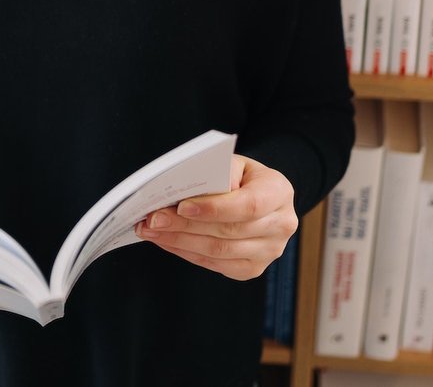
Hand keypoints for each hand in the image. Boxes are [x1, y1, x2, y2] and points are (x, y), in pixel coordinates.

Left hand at [134, 155, 296, 280]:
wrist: (261, 196)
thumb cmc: (242, 177)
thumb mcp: (234, 163)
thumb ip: (217, 173)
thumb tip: (186, 192)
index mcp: (279, 192)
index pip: (248, 205)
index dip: (214, 208)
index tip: (181, 206)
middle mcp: (280, 225)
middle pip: (228, 231)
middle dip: (185, 225)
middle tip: (153, 218)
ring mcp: (269, 252)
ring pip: (218, 251)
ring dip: (179, 241)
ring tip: (152, 230)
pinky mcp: (252, 268)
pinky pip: (215, 264)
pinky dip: (186, 253)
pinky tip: (167, 241)